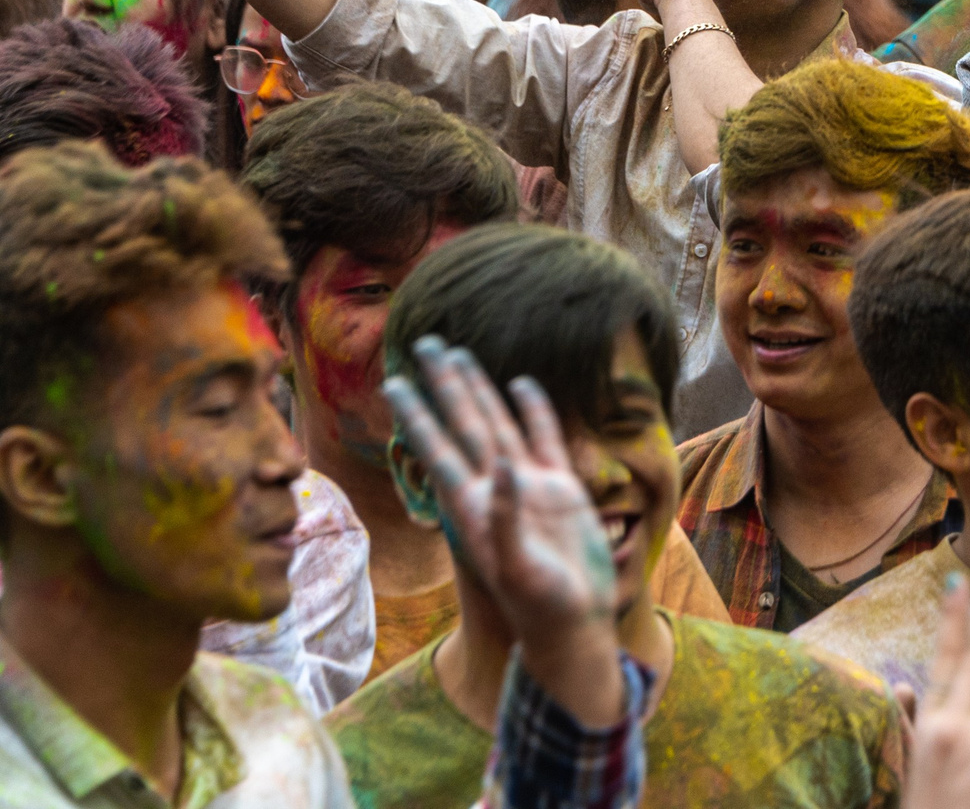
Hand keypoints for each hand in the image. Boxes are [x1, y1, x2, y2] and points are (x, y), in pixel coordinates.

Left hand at [381, 337, 626, 728]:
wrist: (574, 624)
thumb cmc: (540, 607)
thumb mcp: (518, 568)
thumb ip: (509, 517)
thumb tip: (504, 467)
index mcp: (473, 507)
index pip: (439, 449)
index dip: (419, 416)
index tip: (395, 382)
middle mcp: (493, 488)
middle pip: (464, 425)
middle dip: (444, 387)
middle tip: (424, 345)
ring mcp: (527, 485)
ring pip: (497, 424)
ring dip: (479, 391)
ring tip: (460, 355)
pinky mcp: (560, 488)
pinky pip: (543, 438)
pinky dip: (533, 410)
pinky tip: (521, 384)